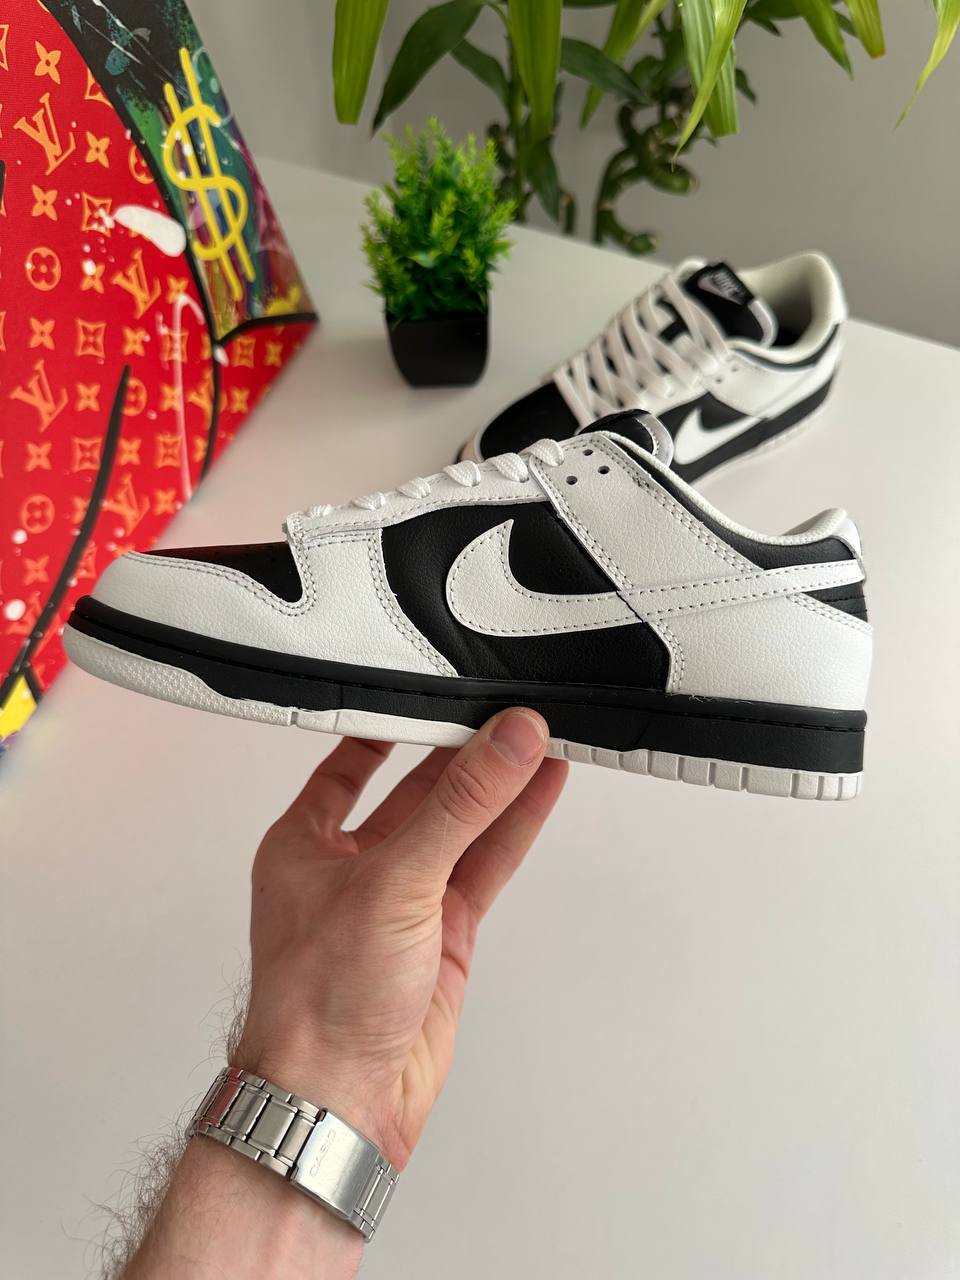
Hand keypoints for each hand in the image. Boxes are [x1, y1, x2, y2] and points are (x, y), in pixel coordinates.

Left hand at [234, 709, 567, 1169]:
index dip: (395, 723)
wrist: (341, 1101)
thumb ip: (460, 806)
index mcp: (305, 842)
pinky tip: (541, 790)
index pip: (353, 761)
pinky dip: (514, 828)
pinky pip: (484, 866)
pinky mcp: (443, 933)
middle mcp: (352, 866)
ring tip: (542, 737)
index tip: (438, 686)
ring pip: (461, 827)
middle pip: (418, 790)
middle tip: (511, 710)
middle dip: (464, 752)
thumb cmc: (319, 1003)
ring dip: (501, 786)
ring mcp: (403, 901)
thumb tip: (506, 741)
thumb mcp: (392, 880)